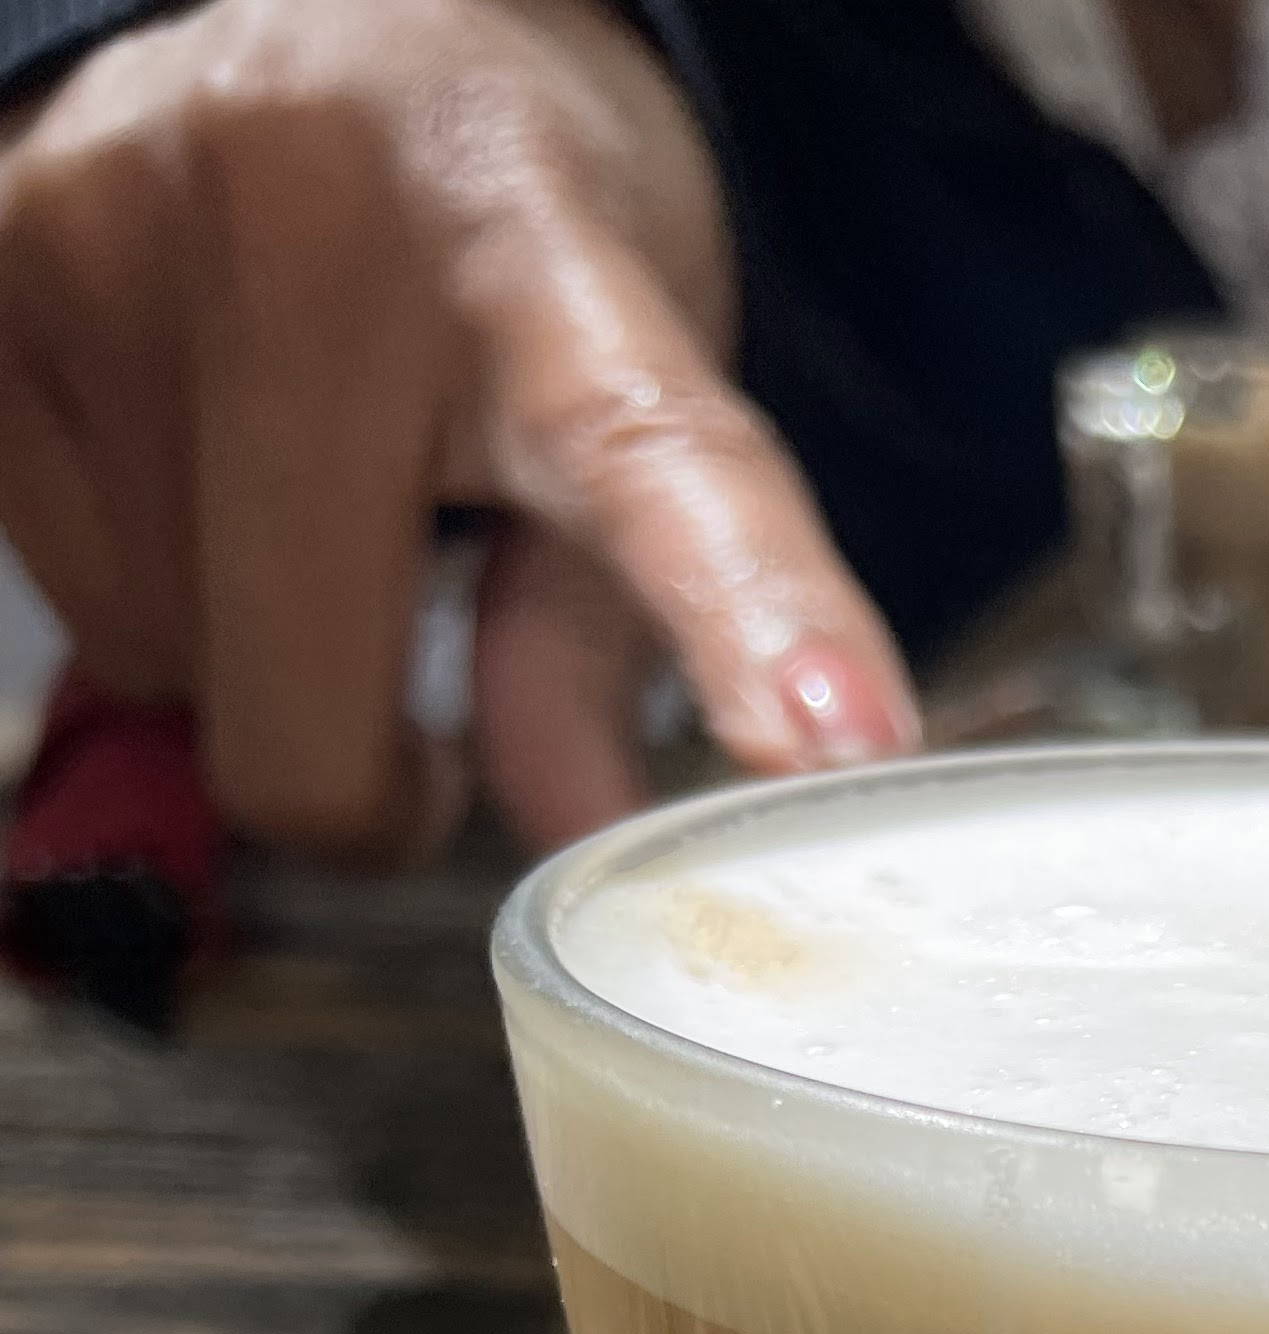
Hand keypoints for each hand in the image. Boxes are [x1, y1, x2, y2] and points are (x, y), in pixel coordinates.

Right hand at [0, 0, 919, 859]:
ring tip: (297, 490)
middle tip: (414, 676)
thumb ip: (611, 637)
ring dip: (243, 646)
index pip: (650, 459)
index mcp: (532, 247)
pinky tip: (194, 452)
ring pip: (168, 670)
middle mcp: (300, 220)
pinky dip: (143, 581)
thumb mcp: (615, 374)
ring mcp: (107, 238)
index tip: (835, 729)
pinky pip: (65, 599)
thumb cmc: (482, 211)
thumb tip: (585, 831)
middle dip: (369, 772)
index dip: (747, 611)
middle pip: (302, 724)